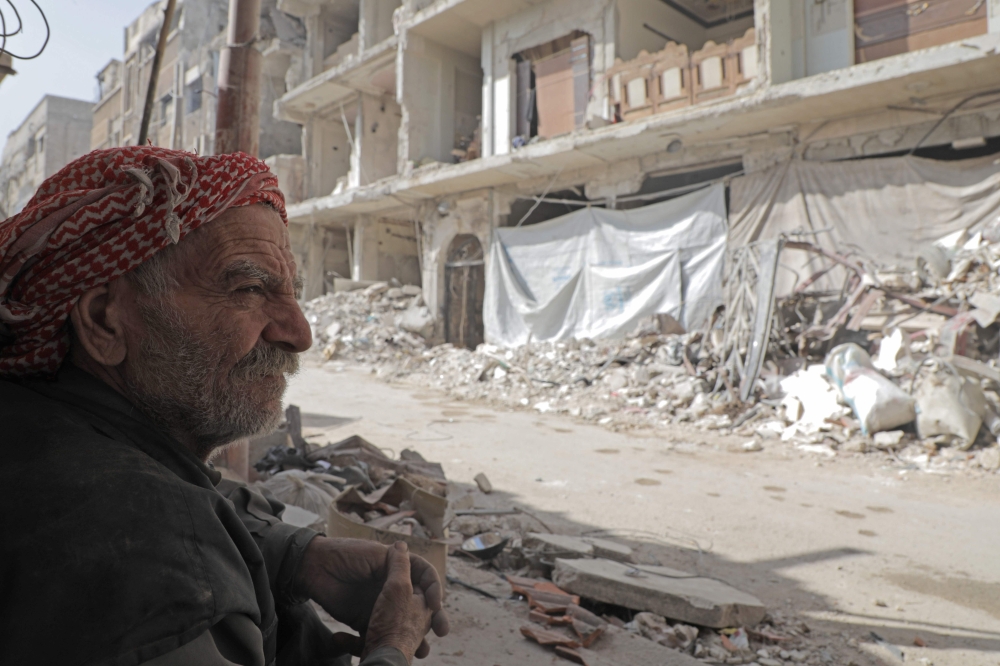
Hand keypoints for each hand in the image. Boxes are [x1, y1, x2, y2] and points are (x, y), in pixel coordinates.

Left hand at [295, 536, 448, 656]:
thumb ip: (397, 562)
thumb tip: (410, 554)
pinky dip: (388, 643)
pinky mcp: (363, 619)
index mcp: (397, 567)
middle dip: (432, 618)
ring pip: (402, 622)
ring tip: (422, 649)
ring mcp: (378, 603)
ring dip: (415, 635)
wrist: (315, 570)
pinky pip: (379, 633)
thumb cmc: (347, 556)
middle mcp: (391, 585)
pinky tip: (394, 650)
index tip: (435, 605)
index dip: (434, 590)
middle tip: (441, 630)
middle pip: (418, 602)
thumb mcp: (376, 554)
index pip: (424, 577)